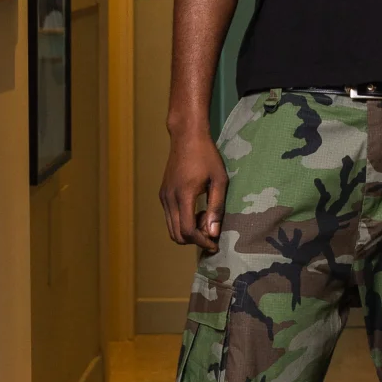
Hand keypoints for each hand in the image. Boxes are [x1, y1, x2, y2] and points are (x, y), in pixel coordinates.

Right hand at [159, 129, 228, 251]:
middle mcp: (169, 198)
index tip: (215, 244)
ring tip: (205, 218)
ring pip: (171, 229)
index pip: (187, 231)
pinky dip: (182, 222)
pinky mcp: (163, 194)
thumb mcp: (219, 180)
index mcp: (183, 195)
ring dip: (188, 232)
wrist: (187, 137)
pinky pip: (170, 218)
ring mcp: (164, 196)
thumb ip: (216, 207)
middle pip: (177, 235)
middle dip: (195, 240)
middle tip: (211, 231)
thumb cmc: (207, 156)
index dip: (201, 242)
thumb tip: (213, 233)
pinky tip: (196, 210)